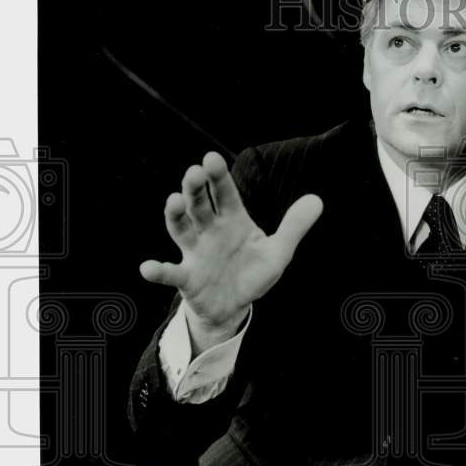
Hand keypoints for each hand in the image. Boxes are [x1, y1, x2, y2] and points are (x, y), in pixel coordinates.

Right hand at [139, 152, 322, 348]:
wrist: (234, 306)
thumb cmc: (252, 273)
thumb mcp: (278, 252)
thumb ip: (294, 227)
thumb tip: (317, 200)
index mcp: (232, 220)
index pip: (224, 193)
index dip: (218, 177)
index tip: (211, 158)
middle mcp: (209, 230)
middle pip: (199, 204)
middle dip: (195, 188)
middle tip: (194, 172)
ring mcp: (195, 252)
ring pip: (181, 229)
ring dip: (175, 216)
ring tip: (173, 201)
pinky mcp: (186, 278)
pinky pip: (170, 273)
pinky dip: (158, 271)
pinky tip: (147, 268)